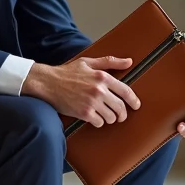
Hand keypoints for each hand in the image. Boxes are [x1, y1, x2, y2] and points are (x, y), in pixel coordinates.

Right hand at [21, 56, 140, 127]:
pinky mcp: (84, 113)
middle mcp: (99, 90)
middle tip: (121, 116)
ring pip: (111, 117)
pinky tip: (94, 118)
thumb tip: (129, 62)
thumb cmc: (67, 72)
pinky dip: (99, 122)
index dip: (134, 100)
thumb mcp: (89, 62)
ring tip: (106, 116)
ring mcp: (92, 102)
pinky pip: (99, 122)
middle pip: (120, 107)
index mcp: (102, 77)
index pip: (126, 91)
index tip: (136, 105)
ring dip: (110, 118)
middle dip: (123, 114)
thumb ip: (110, 62)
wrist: (48, 82)